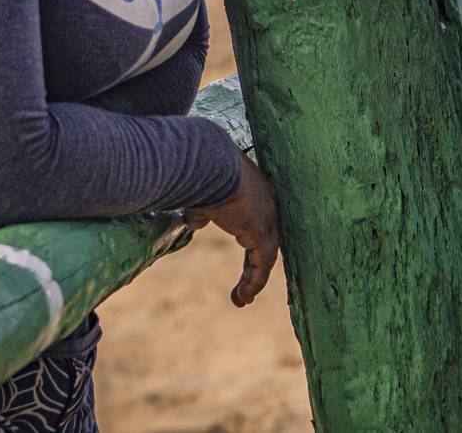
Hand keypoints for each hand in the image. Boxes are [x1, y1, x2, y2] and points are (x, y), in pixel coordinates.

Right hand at [184, 152, 279, 307]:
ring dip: (253, 279)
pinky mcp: (261, 233)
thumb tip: (195, 224)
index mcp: (251, 188)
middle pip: (264, 240)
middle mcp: (265, 202)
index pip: (254, 218)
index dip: (248, 239)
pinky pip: (262, 265)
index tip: (241, 253)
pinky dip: (254, 282)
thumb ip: (201, 210)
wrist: (205, 160)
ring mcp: (266, 217)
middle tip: (245, 284)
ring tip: (240, 299)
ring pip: (265, 255)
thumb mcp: (198, 193)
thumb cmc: (197, 169)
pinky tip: (243, 296)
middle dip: (254, 264)